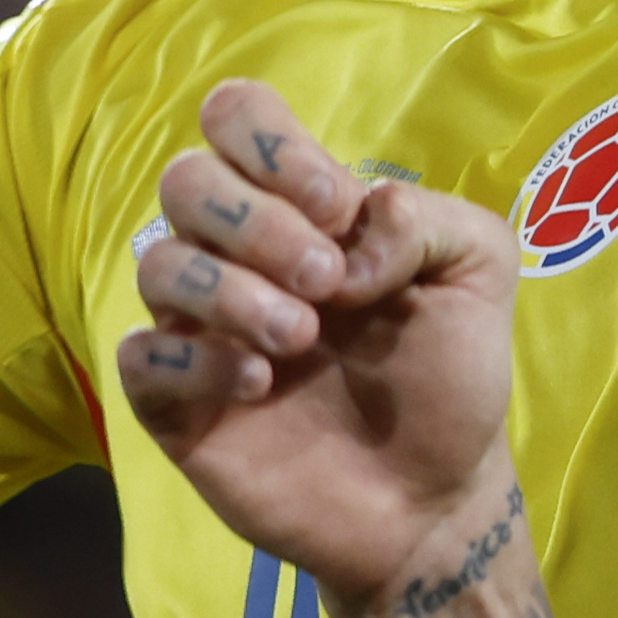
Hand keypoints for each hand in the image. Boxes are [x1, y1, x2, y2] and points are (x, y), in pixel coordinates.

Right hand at [119, 80, 518, 607]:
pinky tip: (261, 386)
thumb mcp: (478, 274)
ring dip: (231, 289)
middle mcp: (238, 257)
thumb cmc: (450, 379)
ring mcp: (201, 330)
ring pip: (156, 264)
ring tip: (300, 337)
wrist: (434, 500)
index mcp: (301, 209)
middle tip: (327, 283)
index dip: (273, 145)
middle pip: (184, 179)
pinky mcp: (176, 406)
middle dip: (255, 220)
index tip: (338, 210)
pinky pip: (139, 357)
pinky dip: (198, 360)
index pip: (235, 117)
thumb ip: (428, 219)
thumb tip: (355, 218)